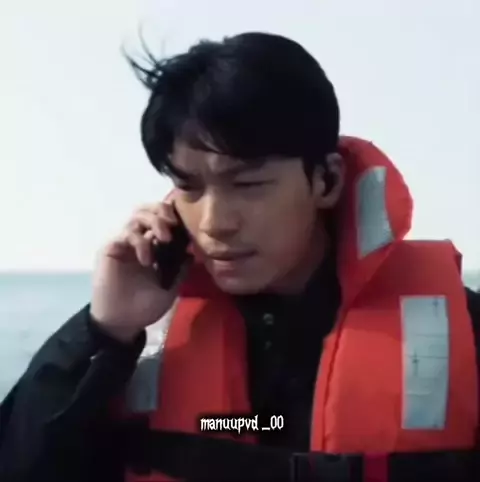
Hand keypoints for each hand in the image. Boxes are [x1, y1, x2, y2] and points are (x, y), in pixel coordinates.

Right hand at [90, 202, 186, 342]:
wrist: (123, 323)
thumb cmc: (145, 306)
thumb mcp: (171, 286)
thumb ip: (181, 268)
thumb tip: (192, 251)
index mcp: (154, 245)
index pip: (162, 219)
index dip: (173, 216)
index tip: (186, 226)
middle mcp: (139, 239)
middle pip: (149, 210)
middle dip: (163, 211)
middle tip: (173, 225)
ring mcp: (124, 242)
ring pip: (137, 216)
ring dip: (154, 221)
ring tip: (164, 238)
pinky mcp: (111, 248)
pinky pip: (126, 234)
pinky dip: (139, 242)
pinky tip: (146, 259)